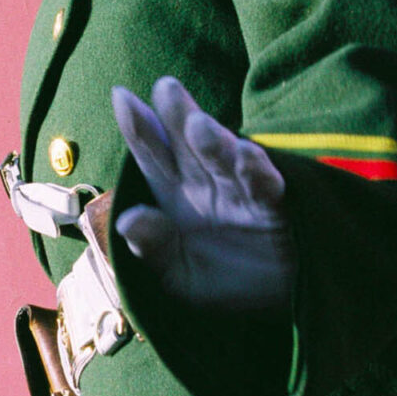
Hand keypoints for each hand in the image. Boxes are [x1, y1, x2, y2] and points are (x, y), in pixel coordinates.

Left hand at [111, 77, 292, 309]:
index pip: (152, 153)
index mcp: (174, 191)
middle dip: (177, 115)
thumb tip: (129, 221)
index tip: (122, 97)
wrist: (269, 307)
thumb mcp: (176, 276)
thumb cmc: (218, 280)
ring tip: (198, 125)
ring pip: (226, 158)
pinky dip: (257, 172)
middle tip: (166, 88)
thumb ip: (153, 248)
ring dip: (214, 141)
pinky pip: (265, 187)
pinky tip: (246, 156)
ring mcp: (240, 192)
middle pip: (188, 143)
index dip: (138, 126)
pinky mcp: (274, 209)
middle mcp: (206, 183)